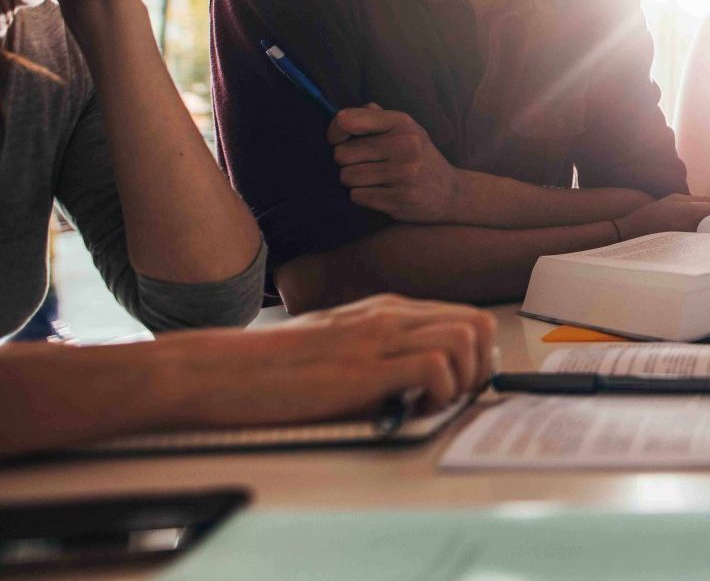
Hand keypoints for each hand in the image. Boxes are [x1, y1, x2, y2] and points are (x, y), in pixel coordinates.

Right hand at [155, 294, 495, 425]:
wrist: (218, 371)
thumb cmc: (272, 367)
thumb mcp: (338, 347)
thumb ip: (380, 352)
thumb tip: (422, 381)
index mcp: (385, 310)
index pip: (465, 316)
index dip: (478, 356)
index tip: (463, 386)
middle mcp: (389, 316)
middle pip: (478, 323)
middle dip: (480, 367)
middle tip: (453, 398)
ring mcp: (377, 338)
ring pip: (466, 338)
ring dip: (463, 380)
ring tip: (431, 405)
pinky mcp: (363, 368)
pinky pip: (436, 367)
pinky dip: (438, 393)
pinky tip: (410, 410)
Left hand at [329, 104, 464, 221]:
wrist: (452, 192)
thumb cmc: (419, 157)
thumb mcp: (406, 129)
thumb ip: (375, 117)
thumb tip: (344, 117)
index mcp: (402, 123)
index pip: (347, 120)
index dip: (335, 132)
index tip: (339, 141)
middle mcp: (405, 145)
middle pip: (342, 154)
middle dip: (348, 162)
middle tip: (367, 165)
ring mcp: (404, 173)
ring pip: (347, 177)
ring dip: (354, 182)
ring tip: (374, 180)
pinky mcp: (400, 198)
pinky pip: (357, 196)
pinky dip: (363, 197)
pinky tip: (381, 193)